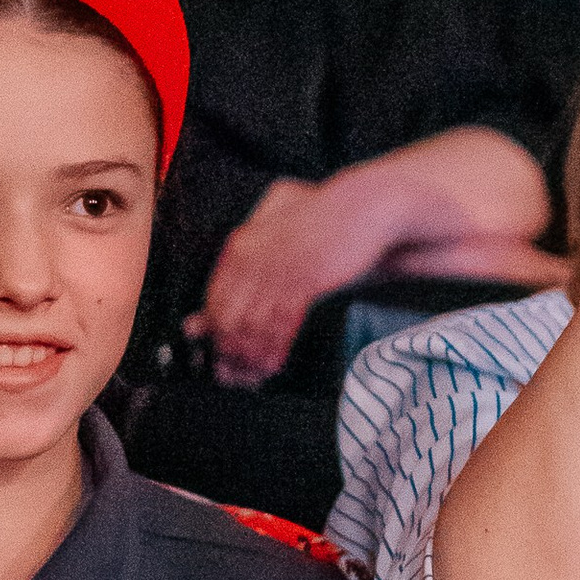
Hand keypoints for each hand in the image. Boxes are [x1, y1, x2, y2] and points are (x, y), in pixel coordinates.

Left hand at [188, 172, 373, 386]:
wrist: (365, 206)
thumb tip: (229, 276)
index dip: (214, 330)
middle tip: (231, 373)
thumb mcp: (277, 225)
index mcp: (241, 243)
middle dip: (229, 350)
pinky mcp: (306, 279)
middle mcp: (253, 256)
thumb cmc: (324, 216)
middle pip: (229, 315)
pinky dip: (276, 347)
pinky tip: (275, 362)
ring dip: (252, 354)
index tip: (217, 351)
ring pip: (255, 323)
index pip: (215, 296)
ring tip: (253, 374)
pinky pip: (283, 322)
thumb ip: (251, 252)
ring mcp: (279, 268)